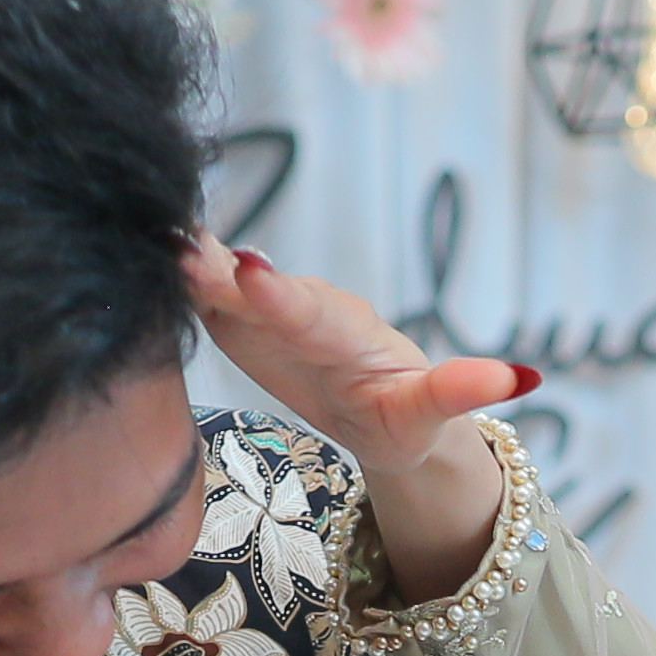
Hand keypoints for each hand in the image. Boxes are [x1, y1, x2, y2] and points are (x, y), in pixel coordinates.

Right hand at [181, 238, 534, 603]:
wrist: (376, 406)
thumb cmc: (405, 413)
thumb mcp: (432, 413)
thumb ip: (462, 391)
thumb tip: (522, 376)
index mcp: (351, 335)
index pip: (315, 314)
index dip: (283, 297)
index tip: (252, 273)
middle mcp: (307, 310)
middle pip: (264, 292)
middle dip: (227, 273)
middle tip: (184, 252)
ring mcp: (269, 310)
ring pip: (229, 283)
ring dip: (191, 263)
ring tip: (148, 242)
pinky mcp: (238, 317)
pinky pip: (206, 293)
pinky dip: (174, 275)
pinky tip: (133, 253)